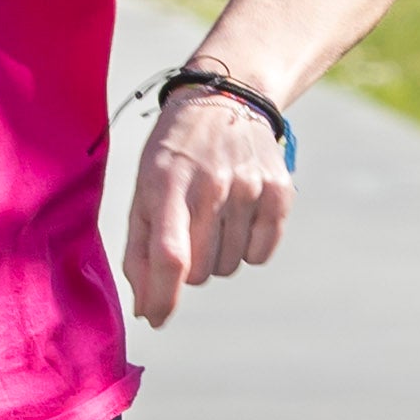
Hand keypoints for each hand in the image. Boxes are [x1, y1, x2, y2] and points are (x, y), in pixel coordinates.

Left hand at [123, 84, 294, 325]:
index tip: (156, 318)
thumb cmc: (172, 156)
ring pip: (229, 266)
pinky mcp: (280, 192)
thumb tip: (146, 309)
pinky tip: (237, 216)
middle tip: (184, 232)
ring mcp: (251, 187)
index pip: (170, 254)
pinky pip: (260, 254)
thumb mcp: (142, 191)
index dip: (163, 295)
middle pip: (199, 269)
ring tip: (211, 216)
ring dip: (216, 256)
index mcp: (168, 183)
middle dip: (185, 268)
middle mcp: (213, 184)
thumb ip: (138, 251)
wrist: (226, 101)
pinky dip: (246, 248)